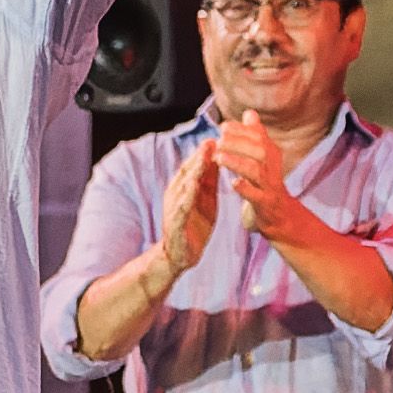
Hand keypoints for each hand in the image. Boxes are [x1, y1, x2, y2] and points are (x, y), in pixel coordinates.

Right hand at [148, 145, 219, 289]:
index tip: (218, 137)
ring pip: (183, 186)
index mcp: (184, 187)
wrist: (180, 255)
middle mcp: (176, 194)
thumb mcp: (206, 199)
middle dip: (199, 156)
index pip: (193, 165)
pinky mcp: (176, 223)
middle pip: (187, 171)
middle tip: (211, 141)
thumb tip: (217, 156)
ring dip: (193, 172)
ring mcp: (174, 208)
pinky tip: (194, 187)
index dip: (204, 151)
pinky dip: (187, 196)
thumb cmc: (194, 224)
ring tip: (203, 159)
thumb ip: (209, 179)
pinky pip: (181, 208)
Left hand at [212, 112, 297, 236]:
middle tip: (218, 142)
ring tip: (219, 158)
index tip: (223, 127)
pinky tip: (233, 183)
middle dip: (238, 143)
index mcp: (271, 153)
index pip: (258, 136)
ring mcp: (270, 186)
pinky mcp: (265, 205)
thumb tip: (250, 113)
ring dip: (238, 163)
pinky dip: (246, 189)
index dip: (241, 130)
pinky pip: (257, 196)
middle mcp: (273, 167)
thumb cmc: (266, 183)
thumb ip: (256, 135)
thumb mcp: (263, 158)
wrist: (280, 215)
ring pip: (256, 171)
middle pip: (259, 151)